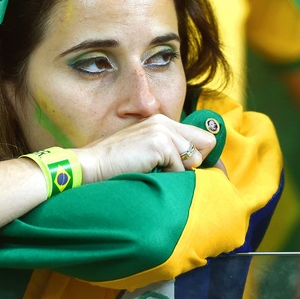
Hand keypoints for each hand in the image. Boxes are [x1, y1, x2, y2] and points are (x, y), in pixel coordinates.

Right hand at [74, 114, 216, 182]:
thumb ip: (168, 152)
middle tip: (172, 172)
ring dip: (178, 172)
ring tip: (154, 172)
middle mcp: (164, 121)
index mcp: (161, 122)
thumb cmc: (115, 165)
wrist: (92, 165)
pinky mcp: (160, 143)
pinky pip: (180, 168)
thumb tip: (196, 164)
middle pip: (207, 142)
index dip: (198, 155)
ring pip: (193, 158)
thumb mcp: (146, 153)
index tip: (187, 169)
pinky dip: (167, 176)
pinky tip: (147, 172)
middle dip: (196, 162)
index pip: (200, 136)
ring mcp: (162, 130)